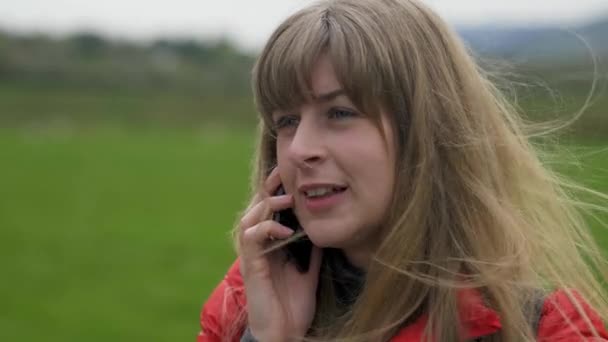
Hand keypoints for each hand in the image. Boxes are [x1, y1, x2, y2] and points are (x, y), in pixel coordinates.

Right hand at [238, 167, 322, 341]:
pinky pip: (251, 239)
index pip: (268, 211)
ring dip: (267, 206)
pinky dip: (266, 229)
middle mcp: (258, 247)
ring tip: (287, 199)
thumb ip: (312, 251)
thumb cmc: (293, 305)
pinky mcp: (251, 266)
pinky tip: (284, 230)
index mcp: (270, 245)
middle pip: (255, 208)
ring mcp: (253, 256)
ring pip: (249, 218)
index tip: (291, 177)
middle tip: (284, 175)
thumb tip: (323, 231)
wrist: (285, 332)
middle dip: (268, 189)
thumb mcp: (309, 271)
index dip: (275, 191)